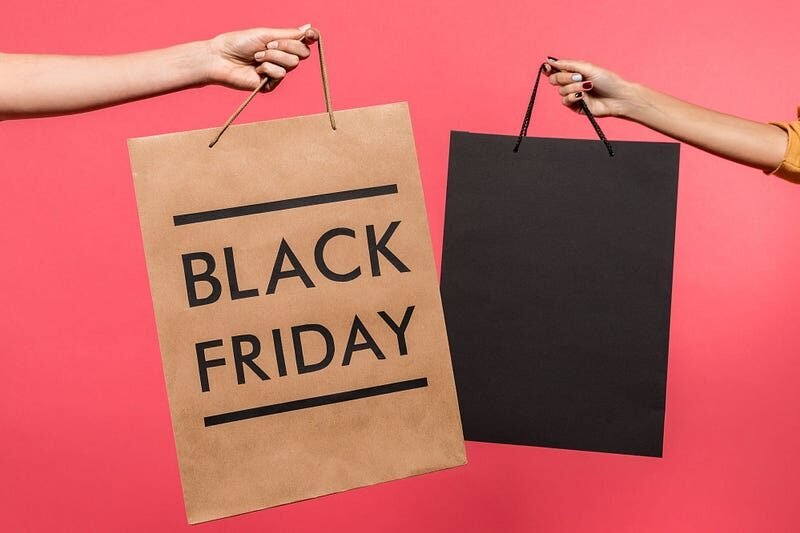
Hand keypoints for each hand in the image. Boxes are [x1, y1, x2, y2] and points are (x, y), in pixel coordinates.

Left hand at [204, 25, 318, 91]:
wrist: (221, 58)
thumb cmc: (239, 43)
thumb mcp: (265, 34)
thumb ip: (288, 33)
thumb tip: (309, 27)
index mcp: (282, 44)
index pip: (304, 42)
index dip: (311, 37)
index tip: (310, 34)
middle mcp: (282, 58)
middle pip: (303, 53)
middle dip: (287, 46)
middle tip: (268, 44)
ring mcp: (278, 72)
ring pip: (293, 63)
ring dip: (273, 56)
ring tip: (256, 56)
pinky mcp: (271, 84)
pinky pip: (281, 74)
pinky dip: (267, 68)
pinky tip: (256, 68)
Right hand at [544, 59, 637, 117]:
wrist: (617, 97)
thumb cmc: (607, 81)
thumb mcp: (588, 67)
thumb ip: (568, 64)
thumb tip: (550, 61)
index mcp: (574, 71)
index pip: (555, 70)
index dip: (549, 69)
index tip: (548, 67)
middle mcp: (572, 83)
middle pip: (555, 79)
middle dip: (565, 77)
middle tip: (578, 77)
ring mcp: (573, 94)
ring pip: (560, 91)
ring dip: (573, 87)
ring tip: (587, 86)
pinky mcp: (575, 106)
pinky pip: (565, 101)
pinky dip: (572, 97)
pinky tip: (582, 95)